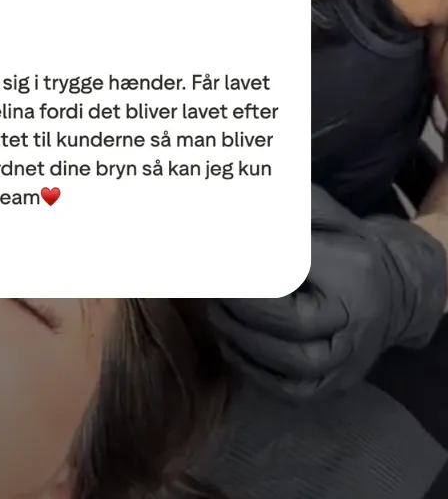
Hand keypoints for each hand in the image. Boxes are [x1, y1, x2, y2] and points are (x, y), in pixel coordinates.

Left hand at [209, 184, 447, 398]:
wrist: (392, 290)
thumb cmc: (342, 242)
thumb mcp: (316, 212)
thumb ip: (279, 210)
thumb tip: (225, 218)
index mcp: (352, 267)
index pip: (292, 267)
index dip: (247, 266)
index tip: (213, 254)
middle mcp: (357, 318)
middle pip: (292, 322)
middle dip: (241, 304)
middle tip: (209, 284)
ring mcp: (350, 358)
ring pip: (293, 364)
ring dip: (242, 337)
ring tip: (215, 309)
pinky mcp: (337, 383)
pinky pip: (294, 392)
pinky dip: (255, 372)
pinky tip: (229, 342)